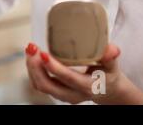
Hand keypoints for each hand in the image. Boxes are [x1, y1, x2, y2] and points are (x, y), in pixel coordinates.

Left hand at [25, 43, 142, 104]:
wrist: (107, 89)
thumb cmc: (108, 75)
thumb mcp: (112, 66)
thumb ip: (110, 57)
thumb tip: (111, 48)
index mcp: (87, 86)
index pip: (67, 78)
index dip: (54, 67)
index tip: (43, 53)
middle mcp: (73, 94)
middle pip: (47, 85)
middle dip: (35, 67)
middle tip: (32, 48)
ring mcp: (62, 94)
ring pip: (40, 85)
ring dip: (32, 67)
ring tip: (30, 49)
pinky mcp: (56, 91)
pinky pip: (39, 84)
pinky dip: (33, 70)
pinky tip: (32, 56)